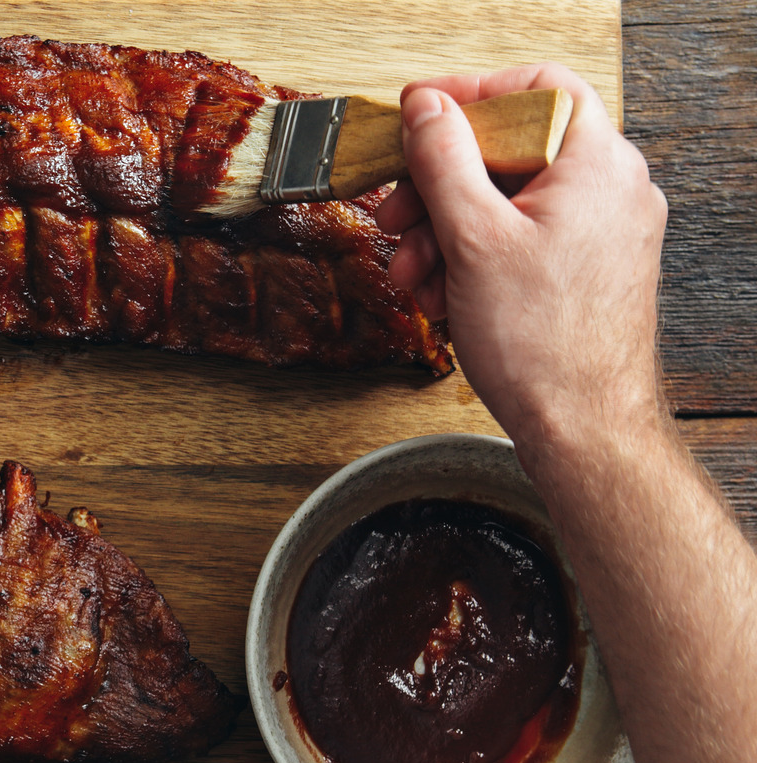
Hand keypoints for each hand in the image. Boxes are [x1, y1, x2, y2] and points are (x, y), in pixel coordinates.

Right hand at [373, 64, 669, 446]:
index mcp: (598, 165)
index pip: (536, 90)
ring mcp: (599, 230)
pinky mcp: (582, 266)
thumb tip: (426, 108)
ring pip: (505, 200)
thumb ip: (444, 160)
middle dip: (440, 186)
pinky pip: (516, 238)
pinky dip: (471, 258)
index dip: (469, 96)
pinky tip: (442, 293)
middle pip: (509, 150)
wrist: (580, 427)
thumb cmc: (545, 347)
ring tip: (415, 272)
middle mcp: (609, 190)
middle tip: (398, 212)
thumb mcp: (473, 239)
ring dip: (445, 232)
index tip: (419, 115)